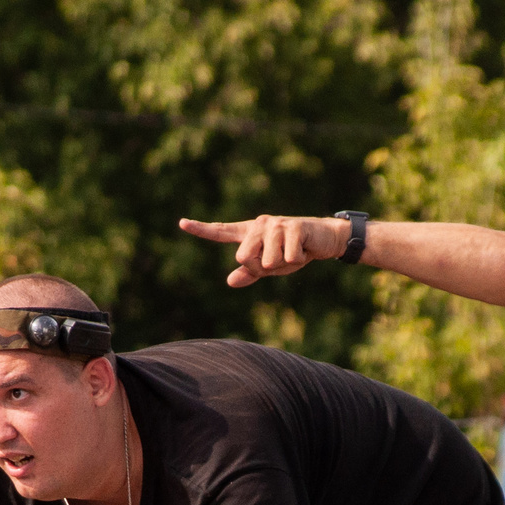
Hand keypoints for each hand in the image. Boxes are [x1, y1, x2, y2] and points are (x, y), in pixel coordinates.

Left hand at [176, 215, 349, 287]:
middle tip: (278, 260)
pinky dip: (297, 259)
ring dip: (283, 264)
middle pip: (244, 257)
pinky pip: (288, 257)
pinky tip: (303, 249)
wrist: (323, 240)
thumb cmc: (292, 252)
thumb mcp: (270, 267)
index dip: (201, 229)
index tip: (182, 223)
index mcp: (250, 233)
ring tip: (292, 252)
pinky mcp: (294, 226)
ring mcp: (276, 224)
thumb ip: (250, 272)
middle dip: (262, 268)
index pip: (222, 231)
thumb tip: (230, 281)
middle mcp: (259, 225)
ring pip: (268, 260)